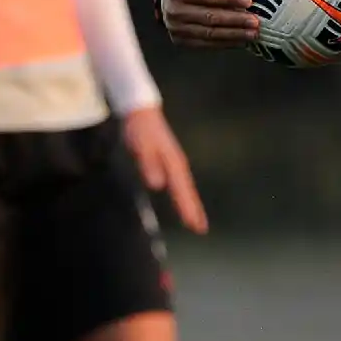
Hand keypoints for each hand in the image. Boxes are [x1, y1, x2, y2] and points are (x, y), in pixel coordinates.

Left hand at [122, 106, 208, 234]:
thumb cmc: (139, 129)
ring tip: (197, 220)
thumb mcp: (140, 145)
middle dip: (194, 209)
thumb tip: (157, 185)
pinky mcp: (170, 161)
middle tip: (201, 229)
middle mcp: (178, 164)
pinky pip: (181, 182)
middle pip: (188, 190)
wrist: (140, 110)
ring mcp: (175, 162)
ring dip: (192, 204)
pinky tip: (183, 199)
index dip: (187, 208)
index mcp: (172, 162)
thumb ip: (148, 164)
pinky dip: (185, 194)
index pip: (181, 190)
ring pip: (186, 187)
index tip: (194, 225)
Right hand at [161, 0, 259, 48]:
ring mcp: (177, 29)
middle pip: (210, 18)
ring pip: (210, 34)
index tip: (249, 1)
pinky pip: (206, 45)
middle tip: (255, 21)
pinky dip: (225, 44)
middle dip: (236, 20)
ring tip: (253, 33)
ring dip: (234, 35)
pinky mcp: (181, 42)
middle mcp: (174, 12)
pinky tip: (241, 41)